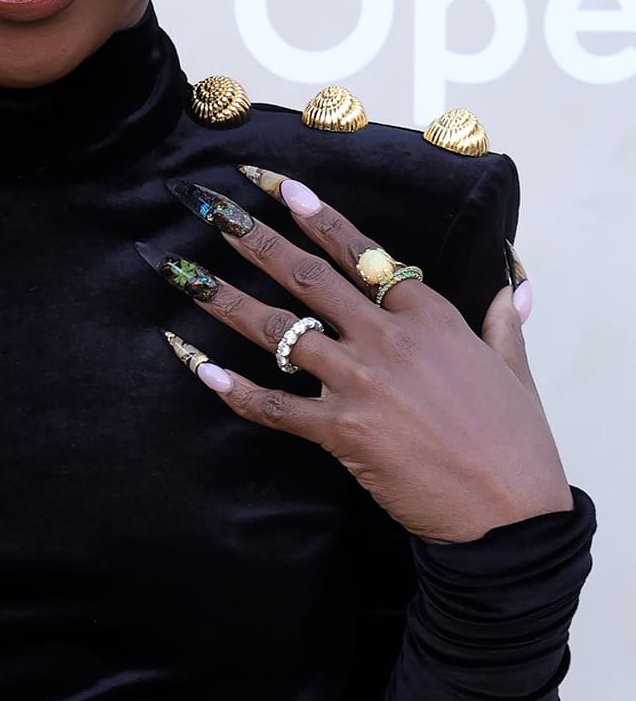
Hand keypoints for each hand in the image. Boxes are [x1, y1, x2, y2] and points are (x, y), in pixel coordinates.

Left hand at [148, 174, 571, 543]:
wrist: (512, 514)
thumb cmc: (518, 443)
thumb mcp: (515, 370)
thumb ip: (503, 324)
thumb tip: (515, 289)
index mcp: (429, 315)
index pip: (363, 253)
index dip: (318, 218)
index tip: (280, 186)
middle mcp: (388, 338)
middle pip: (307, 277)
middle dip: (254, 239)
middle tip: (213, 210)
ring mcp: (361, 383)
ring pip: (277, 331)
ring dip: (224, 300)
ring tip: (182, 275)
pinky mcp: (342, 431)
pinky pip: (274, 405)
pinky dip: (234, 389)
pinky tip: (197, 366)